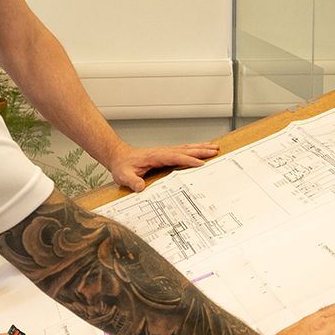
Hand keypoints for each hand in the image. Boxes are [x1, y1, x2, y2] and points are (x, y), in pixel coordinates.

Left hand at [106, 141, 220, 191]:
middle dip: (200, 151)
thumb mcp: (123, 175)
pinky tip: (200, 150)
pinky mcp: (166, 155)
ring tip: (214, 148)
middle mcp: (162, 152)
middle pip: (185, 150)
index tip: (200, 163)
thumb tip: (140, 187)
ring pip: (186, 148)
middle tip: (215, 151)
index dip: (188, 160)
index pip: (175, 157)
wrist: (119, 156)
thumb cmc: (122, 165)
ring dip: (200, 148)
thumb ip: (132, 181)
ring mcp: (165, 152)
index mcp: (155, 156)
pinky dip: (194, 150)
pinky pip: (183, 151)